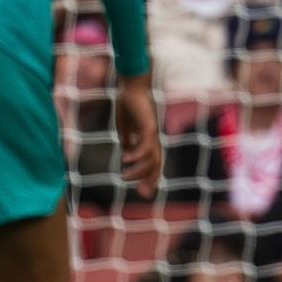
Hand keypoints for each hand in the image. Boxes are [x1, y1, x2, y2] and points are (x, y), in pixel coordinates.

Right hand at [115, 72, 161, 198]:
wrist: (131, 87)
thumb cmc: (128, 104)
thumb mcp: (125, 126)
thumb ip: (127, 139)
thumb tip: (127, 151)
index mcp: (148, 140)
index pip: (152, 162)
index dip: (148, 177)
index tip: (141, 191)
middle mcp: (153, 138)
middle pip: (156, 164)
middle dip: (150, 180)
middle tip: (141, 194)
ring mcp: (152, 132)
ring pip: (151, 157)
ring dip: (139, 170)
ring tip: (125, 177)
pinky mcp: (148, 125)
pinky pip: (145, 144)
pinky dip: (137, 154)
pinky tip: (126, 160)